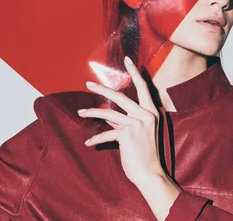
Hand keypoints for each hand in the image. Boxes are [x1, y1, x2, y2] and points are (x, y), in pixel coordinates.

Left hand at [77, 56, 165, 187]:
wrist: (150, 173)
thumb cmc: (145, 154)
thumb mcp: (141, 132)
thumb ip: (129, 120)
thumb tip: (111, 113)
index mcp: (152, 111)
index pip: (143, 87)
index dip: (135, 73)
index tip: (128, 60)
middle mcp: (145, 114)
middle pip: (120, 96)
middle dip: (102, 89)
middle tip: (88, 84)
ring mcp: (136, 123)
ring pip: (108, 112)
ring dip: (92, 112)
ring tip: (81, 112)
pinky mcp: (126, 134)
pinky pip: (106, 133)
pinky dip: (96, 139)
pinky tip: (89, 143)